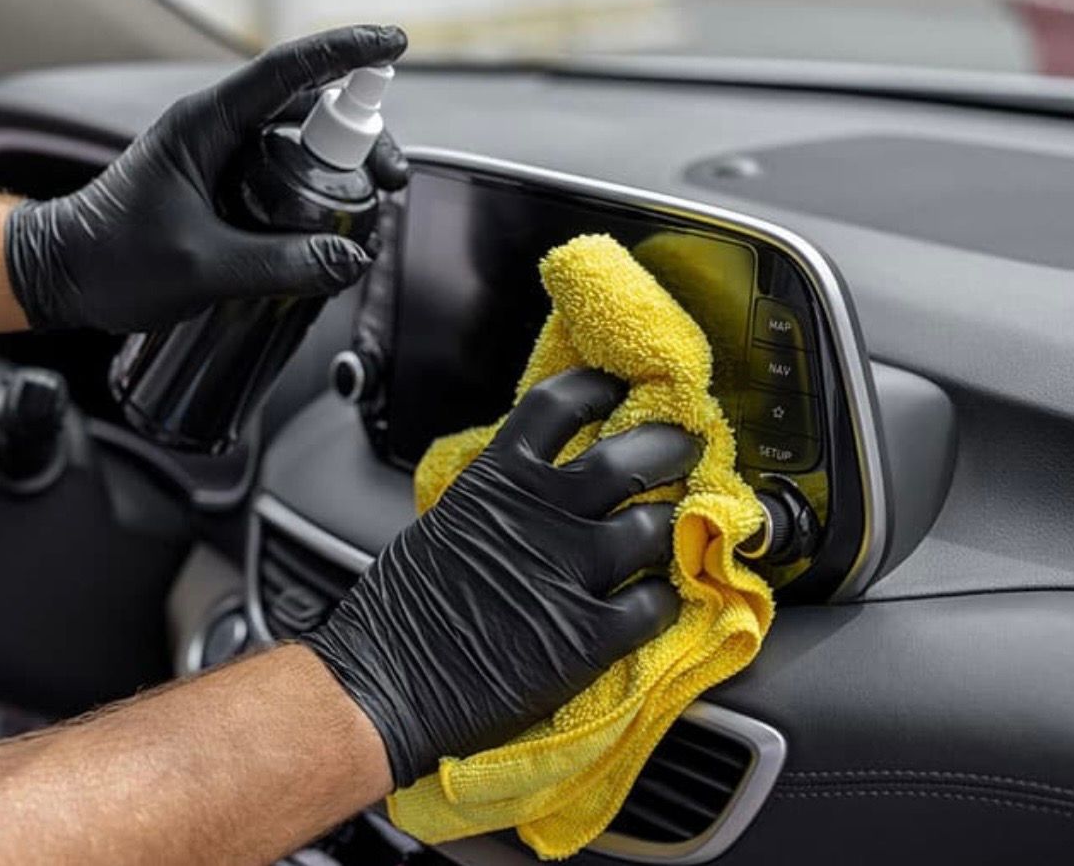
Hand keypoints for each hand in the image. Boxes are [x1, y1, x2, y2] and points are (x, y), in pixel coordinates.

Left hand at [4, 25, 408, 331]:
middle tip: (392, 180)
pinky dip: (315, 189)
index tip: (392, 44)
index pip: (286, 71)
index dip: (344, 53)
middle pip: (307, 108)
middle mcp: (215, 128)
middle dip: (360, 135)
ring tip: (370, 208)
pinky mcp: (222, 184)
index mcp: (203, 124)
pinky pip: (281, 173)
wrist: (64, 277)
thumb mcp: (202, 267)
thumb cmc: (114, 262)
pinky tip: (332, 222)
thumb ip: (280, 264)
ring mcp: (219, 155)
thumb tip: (350, 259)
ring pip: (298, 142)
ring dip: (341, 166)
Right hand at [304, 369, 700, 785]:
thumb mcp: (443, 525)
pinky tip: (658, 602)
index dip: (601, 388)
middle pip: (630, 456)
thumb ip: (496, 500)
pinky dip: (665, 600)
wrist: (386, 685)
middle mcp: (541, 515)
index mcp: (497, 481)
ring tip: (678, 530)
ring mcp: (569, 572)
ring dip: (673, 527)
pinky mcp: (588, 636)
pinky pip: (655, 603)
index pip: (561, 405)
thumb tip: (529, 489)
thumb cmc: (399, 614)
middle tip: (687, 448)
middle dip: (670, 446)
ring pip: (655, 527)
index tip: (622, 388)